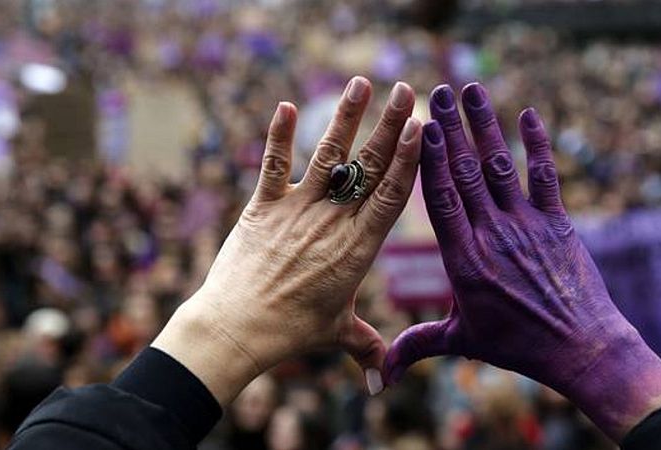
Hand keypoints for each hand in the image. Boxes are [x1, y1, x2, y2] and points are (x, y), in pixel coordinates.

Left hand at [153, 76, 420, 404]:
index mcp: (360, 247)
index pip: (392, 194)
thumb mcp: (336, 334)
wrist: (237, 328)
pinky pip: (273, 165)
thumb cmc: (291, 332)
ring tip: (362, 82)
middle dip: (391, 124)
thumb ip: (366, 348)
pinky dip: (279, 136)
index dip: (410, 158)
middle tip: (408, 89)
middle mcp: (334, 221)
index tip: (423, 128)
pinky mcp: (263, 207)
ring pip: (329, 155)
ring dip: (346, 117)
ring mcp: (298, 210)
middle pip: (369, 166)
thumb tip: (382, 386)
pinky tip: (287, 106)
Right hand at [383, 83, 660, 439]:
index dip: (430, 158)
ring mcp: (526, 225)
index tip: (421, 126)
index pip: (440, 198)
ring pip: (500, 166)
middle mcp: (492, 234)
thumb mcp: (461, 341)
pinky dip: (538, 145)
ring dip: (486, 126)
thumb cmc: (517, 346)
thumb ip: (417, 346)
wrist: (580, 349)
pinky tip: (528, 115)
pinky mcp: (557, 223)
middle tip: (437, 91)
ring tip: (471, 90)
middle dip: (451, 129)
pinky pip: (546, 177)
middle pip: (466, 172)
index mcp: (463, 259)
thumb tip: (378, 375)